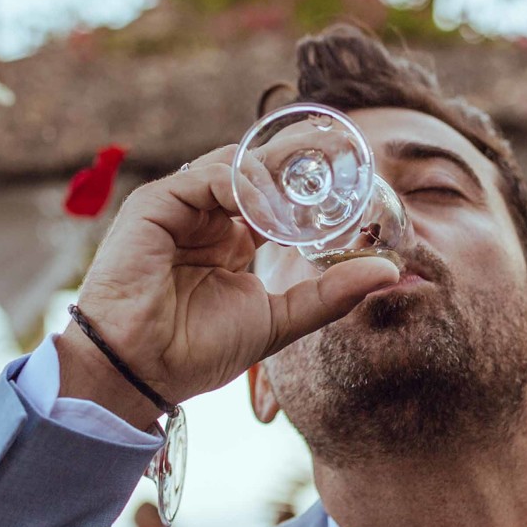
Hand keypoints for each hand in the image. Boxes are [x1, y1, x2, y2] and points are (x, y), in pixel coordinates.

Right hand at [66, 145, 398, 418]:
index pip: (276, 198)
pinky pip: (207, 176)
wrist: (139, 368)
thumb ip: (327, 294)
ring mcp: (181, 207)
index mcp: (230, 240)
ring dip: (275, 173)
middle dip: (299, 164)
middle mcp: (206, 218)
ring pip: (236, 166)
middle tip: (341, 157)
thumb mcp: (277, 321)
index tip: (355, 180)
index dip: (311, 189)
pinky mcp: (156, 203)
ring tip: (308, 186)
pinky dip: (241, 183)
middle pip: (259, 172)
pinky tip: (266, 205)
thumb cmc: (195, 351)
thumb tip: (388, 271)